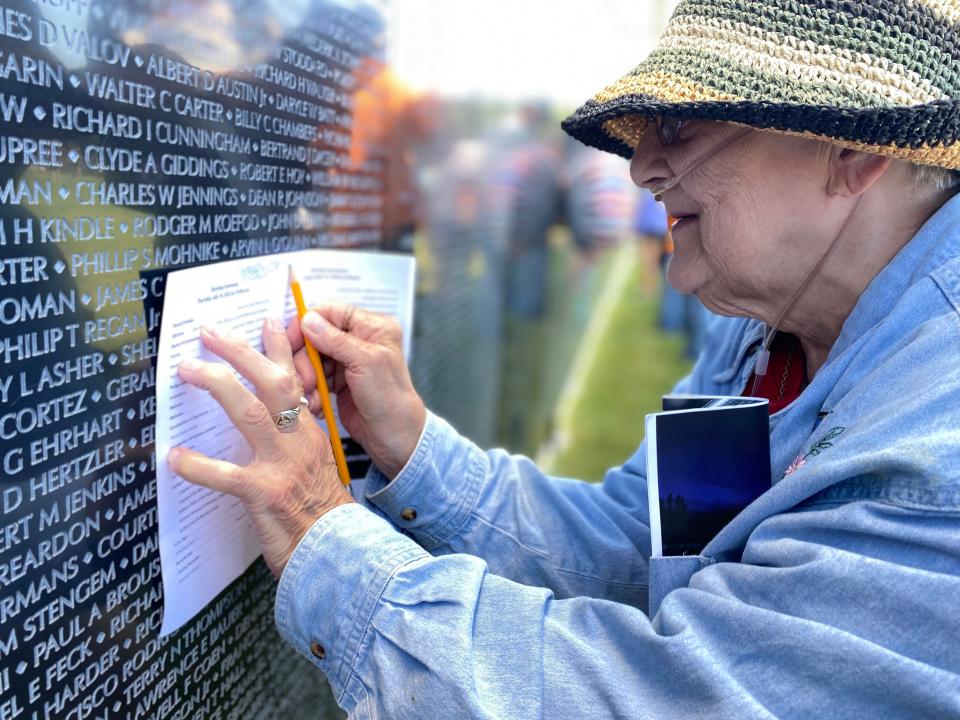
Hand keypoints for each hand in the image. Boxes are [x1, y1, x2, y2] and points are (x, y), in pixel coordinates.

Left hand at [168, 319, 353, 576]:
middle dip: (241, 352)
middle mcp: (298, 443)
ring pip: (249, 413)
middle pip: (272, 384)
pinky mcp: (263, 494)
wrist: (339, 552)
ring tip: (188, 370)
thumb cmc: (323, 515)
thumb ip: (295, 444)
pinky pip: (223, 475)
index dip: (281, 348)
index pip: (296, 380)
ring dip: (217, 386)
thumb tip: (269, 425)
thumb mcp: (316, 468)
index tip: (266, 320)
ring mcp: (281, 466)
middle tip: (210, 333)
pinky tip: (174, 457)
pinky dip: (196, 465)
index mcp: (310, 434)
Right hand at [287, 304, 425, 478]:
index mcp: (372, 328)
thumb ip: (336, 340)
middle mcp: (359, 340)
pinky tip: (316, 404)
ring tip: (312, 397)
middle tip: (305, 381)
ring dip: (306, 378)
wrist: (395, 438)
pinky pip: (314, 377)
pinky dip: (310, 390)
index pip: (331, 312)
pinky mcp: (338, 380)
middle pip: (316, 336)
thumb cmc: (390, 399)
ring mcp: (348, 361)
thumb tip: (308, 319)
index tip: (290, 340)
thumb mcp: (366, 364)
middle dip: (305, 359)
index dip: (307, 324)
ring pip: (311, 358)